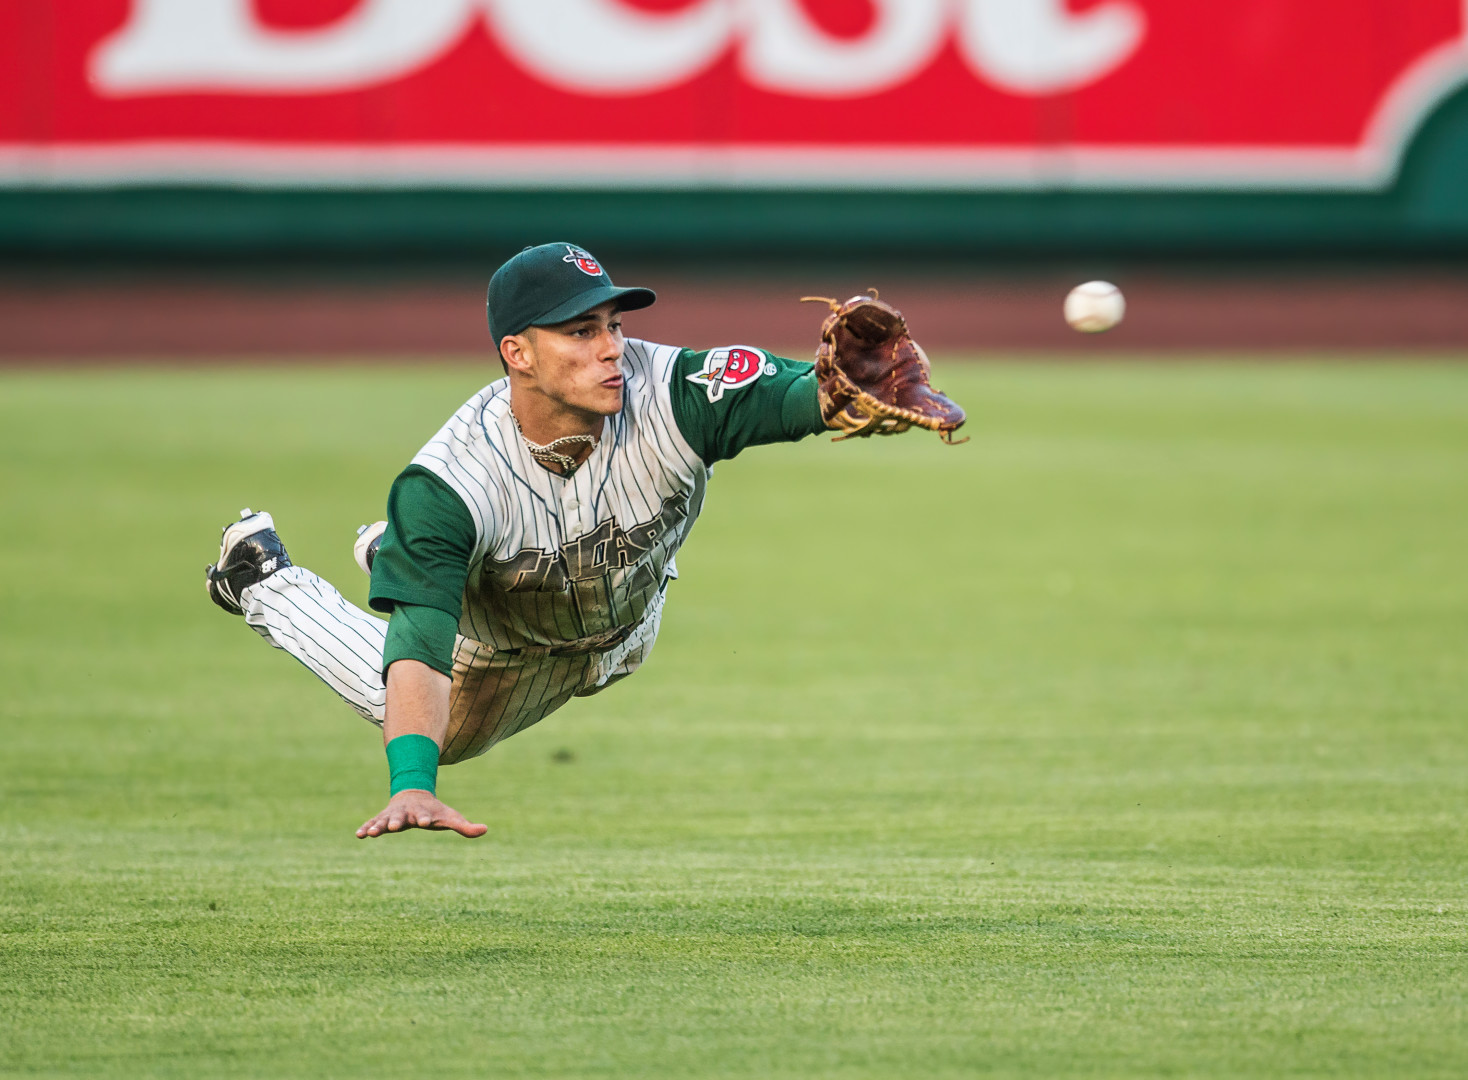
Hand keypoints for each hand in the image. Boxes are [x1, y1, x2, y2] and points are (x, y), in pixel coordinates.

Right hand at [355, 789, 487, 838]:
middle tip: (393, 827)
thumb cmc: (434, 811)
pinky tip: (358, 835)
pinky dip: (365, 828)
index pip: (426, 816)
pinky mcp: (382, 819)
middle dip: (397, 822)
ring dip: (377, 826)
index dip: (427, 819)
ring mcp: (392, 816)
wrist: (414, 794)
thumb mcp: (450, 817)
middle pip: (402, 817)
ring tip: (368, 834)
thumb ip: (465, 826)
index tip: (427, 821)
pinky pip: (372, 823)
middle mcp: (407, 814)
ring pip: (383, 821)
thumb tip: (486, 829)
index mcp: (424, 813)